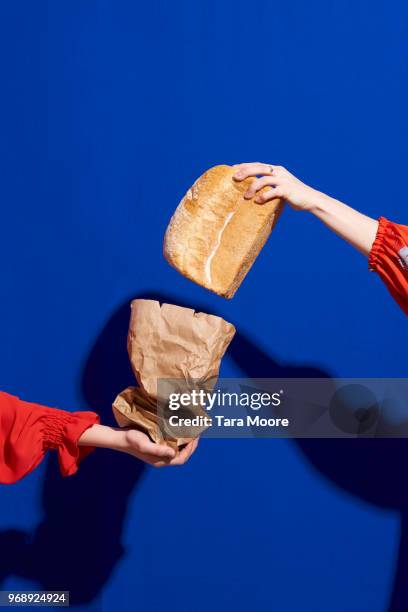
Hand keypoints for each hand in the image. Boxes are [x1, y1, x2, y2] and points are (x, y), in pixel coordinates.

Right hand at [78, 424, 198, 466]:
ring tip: (190, 430)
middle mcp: (162, 458)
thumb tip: (173, 453)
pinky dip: (178, 438)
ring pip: (177, 449)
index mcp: (161, 461)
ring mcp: (159, 453)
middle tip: (195, 432)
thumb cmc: (132, 440)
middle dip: (191, 444)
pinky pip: (171, 444)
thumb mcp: (144, 444)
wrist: (120, 438)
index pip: (182, 458)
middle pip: (182, 454)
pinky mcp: (156, 446)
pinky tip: (179, 429)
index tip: (196, 437)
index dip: (191, 449)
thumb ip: (158, 450)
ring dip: (185, 441)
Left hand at [233, 162, 317, 210]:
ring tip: (245, 196)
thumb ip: (270, 186)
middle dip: (245, 171)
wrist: (310, 199)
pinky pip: (273, 191)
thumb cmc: (292, 195)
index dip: (245, 165)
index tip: (233, 168)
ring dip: (253, 187)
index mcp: (277, 169)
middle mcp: (279, 172)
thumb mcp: (280, 187)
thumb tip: (254, 193)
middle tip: (235, 178)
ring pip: (264, 179)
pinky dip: (264, 196)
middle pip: (259, 168)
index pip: (258, 164)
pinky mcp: (287, 190)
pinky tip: (257, 201)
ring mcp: (283, 180)